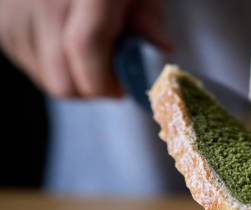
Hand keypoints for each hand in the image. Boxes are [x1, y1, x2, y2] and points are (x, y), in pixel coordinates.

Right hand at [0, 0, 171, 97]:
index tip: (122, 88)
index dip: (106, 80)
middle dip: (92, 89)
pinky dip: (52, 66)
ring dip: (73, 78)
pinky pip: (30, 66)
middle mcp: (45, 0)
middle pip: (63, 81)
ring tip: (86, 51)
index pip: (86, 46)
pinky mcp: (2, 24)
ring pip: (48, 80)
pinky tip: (63, 42)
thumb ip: (148, 18)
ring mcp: (17, 13)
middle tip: (109, 75)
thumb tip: (164, 47)